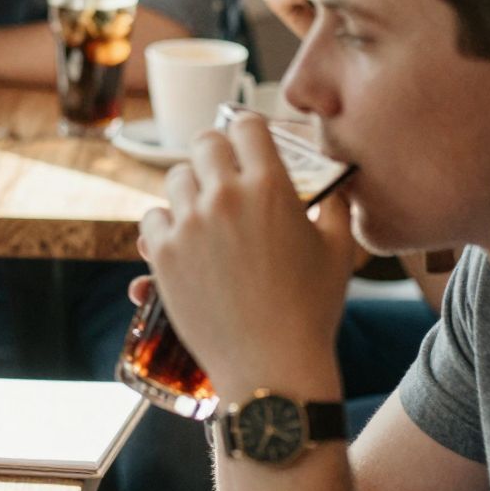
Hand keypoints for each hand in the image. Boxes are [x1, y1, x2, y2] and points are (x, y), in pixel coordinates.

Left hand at [136, 113, 350, 400]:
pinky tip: (181, 238)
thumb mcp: (338, 250)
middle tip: (223, 174)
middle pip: (205, 143)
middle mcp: (225, 196)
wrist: (271, 365)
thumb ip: (334, 205)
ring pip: (175, 179)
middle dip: (216, 154)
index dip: (248, 131)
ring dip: (189, 189)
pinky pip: (151, 218)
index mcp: (270, 186)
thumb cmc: (311, 310)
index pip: (246, 125)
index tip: (249, 143)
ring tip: (204, 210)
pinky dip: (164, 225)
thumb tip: (335, 184)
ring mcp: (189, 223)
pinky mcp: (162, 254)